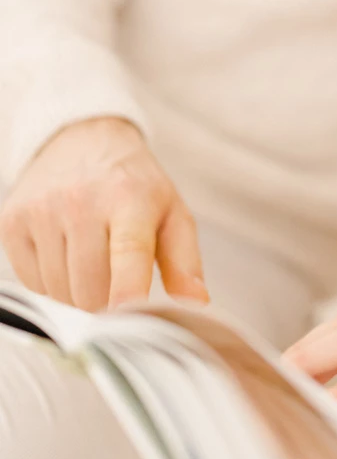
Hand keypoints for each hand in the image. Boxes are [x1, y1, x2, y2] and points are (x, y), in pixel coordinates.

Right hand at [0, 116, 207, 310]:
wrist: (82, 140)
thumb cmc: (133, 185)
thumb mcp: (171, 212)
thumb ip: (185, 260)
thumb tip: (196, 303)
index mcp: (130, 198)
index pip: (127, 251)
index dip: (127, 291)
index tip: (128, 318)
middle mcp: (81, 201)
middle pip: (90, 290)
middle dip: (107, 303)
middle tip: (118, 279)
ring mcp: (42, 211)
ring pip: (59, 294)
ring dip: (78, 294)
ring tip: (92, 262)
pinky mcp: (12, 222)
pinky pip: (31, 284)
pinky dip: (51, 284)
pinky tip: (65, 256)